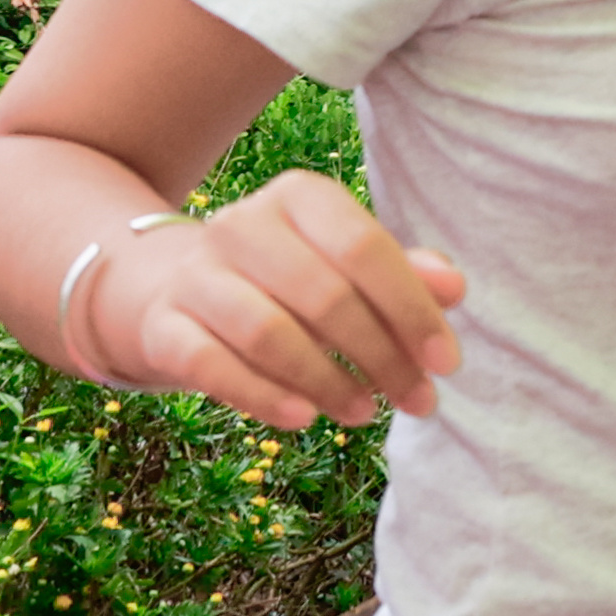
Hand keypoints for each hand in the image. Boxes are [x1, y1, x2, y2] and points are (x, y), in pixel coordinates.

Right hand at [98, 169, 467, 429]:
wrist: (180, 288)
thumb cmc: (291, 278)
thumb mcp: (349, 266)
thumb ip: (404, 273)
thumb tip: (453, 288)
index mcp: (299, 196)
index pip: (365, 248)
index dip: (412, 310)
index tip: (446, 363)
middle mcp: (242, 224)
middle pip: (323, 295)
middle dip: (380, 356)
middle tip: (416, 399)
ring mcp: (195, 274)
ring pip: (268, 332)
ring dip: (327, 381)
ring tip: (364, 412)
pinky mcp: (162, 324)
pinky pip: (211, 365)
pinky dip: (262, 395)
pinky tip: (304, 418)